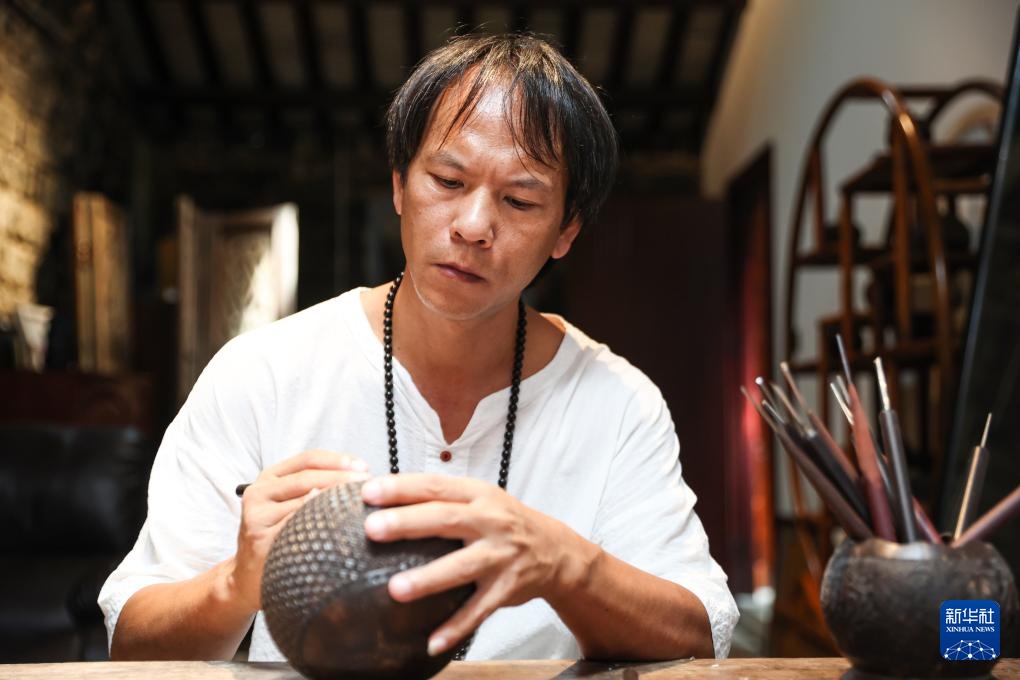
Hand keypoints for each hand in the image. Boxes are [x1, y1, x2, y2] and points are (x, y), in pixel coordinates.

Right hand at [232, 450, 370, 611]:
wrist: (247, 576)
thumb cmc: (279, 536)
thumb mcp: (289, 503)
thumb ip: (314, 486)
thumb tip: (358, 474)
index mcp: (268, 477)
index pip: (307, 459)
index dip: (337, 460)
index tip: (363, 466)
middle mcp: (258, 492)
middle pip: (307, 478)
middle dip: (342, 478)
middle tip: (369, 484)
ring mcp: (257, 517)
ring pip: (304, 501)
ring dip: (336, 500)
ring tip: (362, 502)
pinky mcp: (261, 540)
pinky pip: (297, 527)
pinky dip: (321, 524)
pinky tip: (341, 526)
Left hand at [361, 474, 589, 655]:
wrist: (555, 550)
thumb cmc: (504, 523)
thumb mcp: (480, 499)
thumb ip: (442, 499)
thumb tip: (386, 501)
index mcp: (479, 495)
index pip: (437, 486)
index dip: (403, 487)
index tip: (369, 491)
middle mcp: (491, 522)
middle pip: (446, 519)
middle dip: (408, 523)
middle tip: (372, 528)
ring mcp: (500, 556)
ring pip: (461, 567)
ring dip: (428, 578)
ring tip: (396, 589)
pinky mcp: (505, 589)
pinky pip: (478, 610)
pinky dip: (456, 627)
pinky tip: (432, 642)